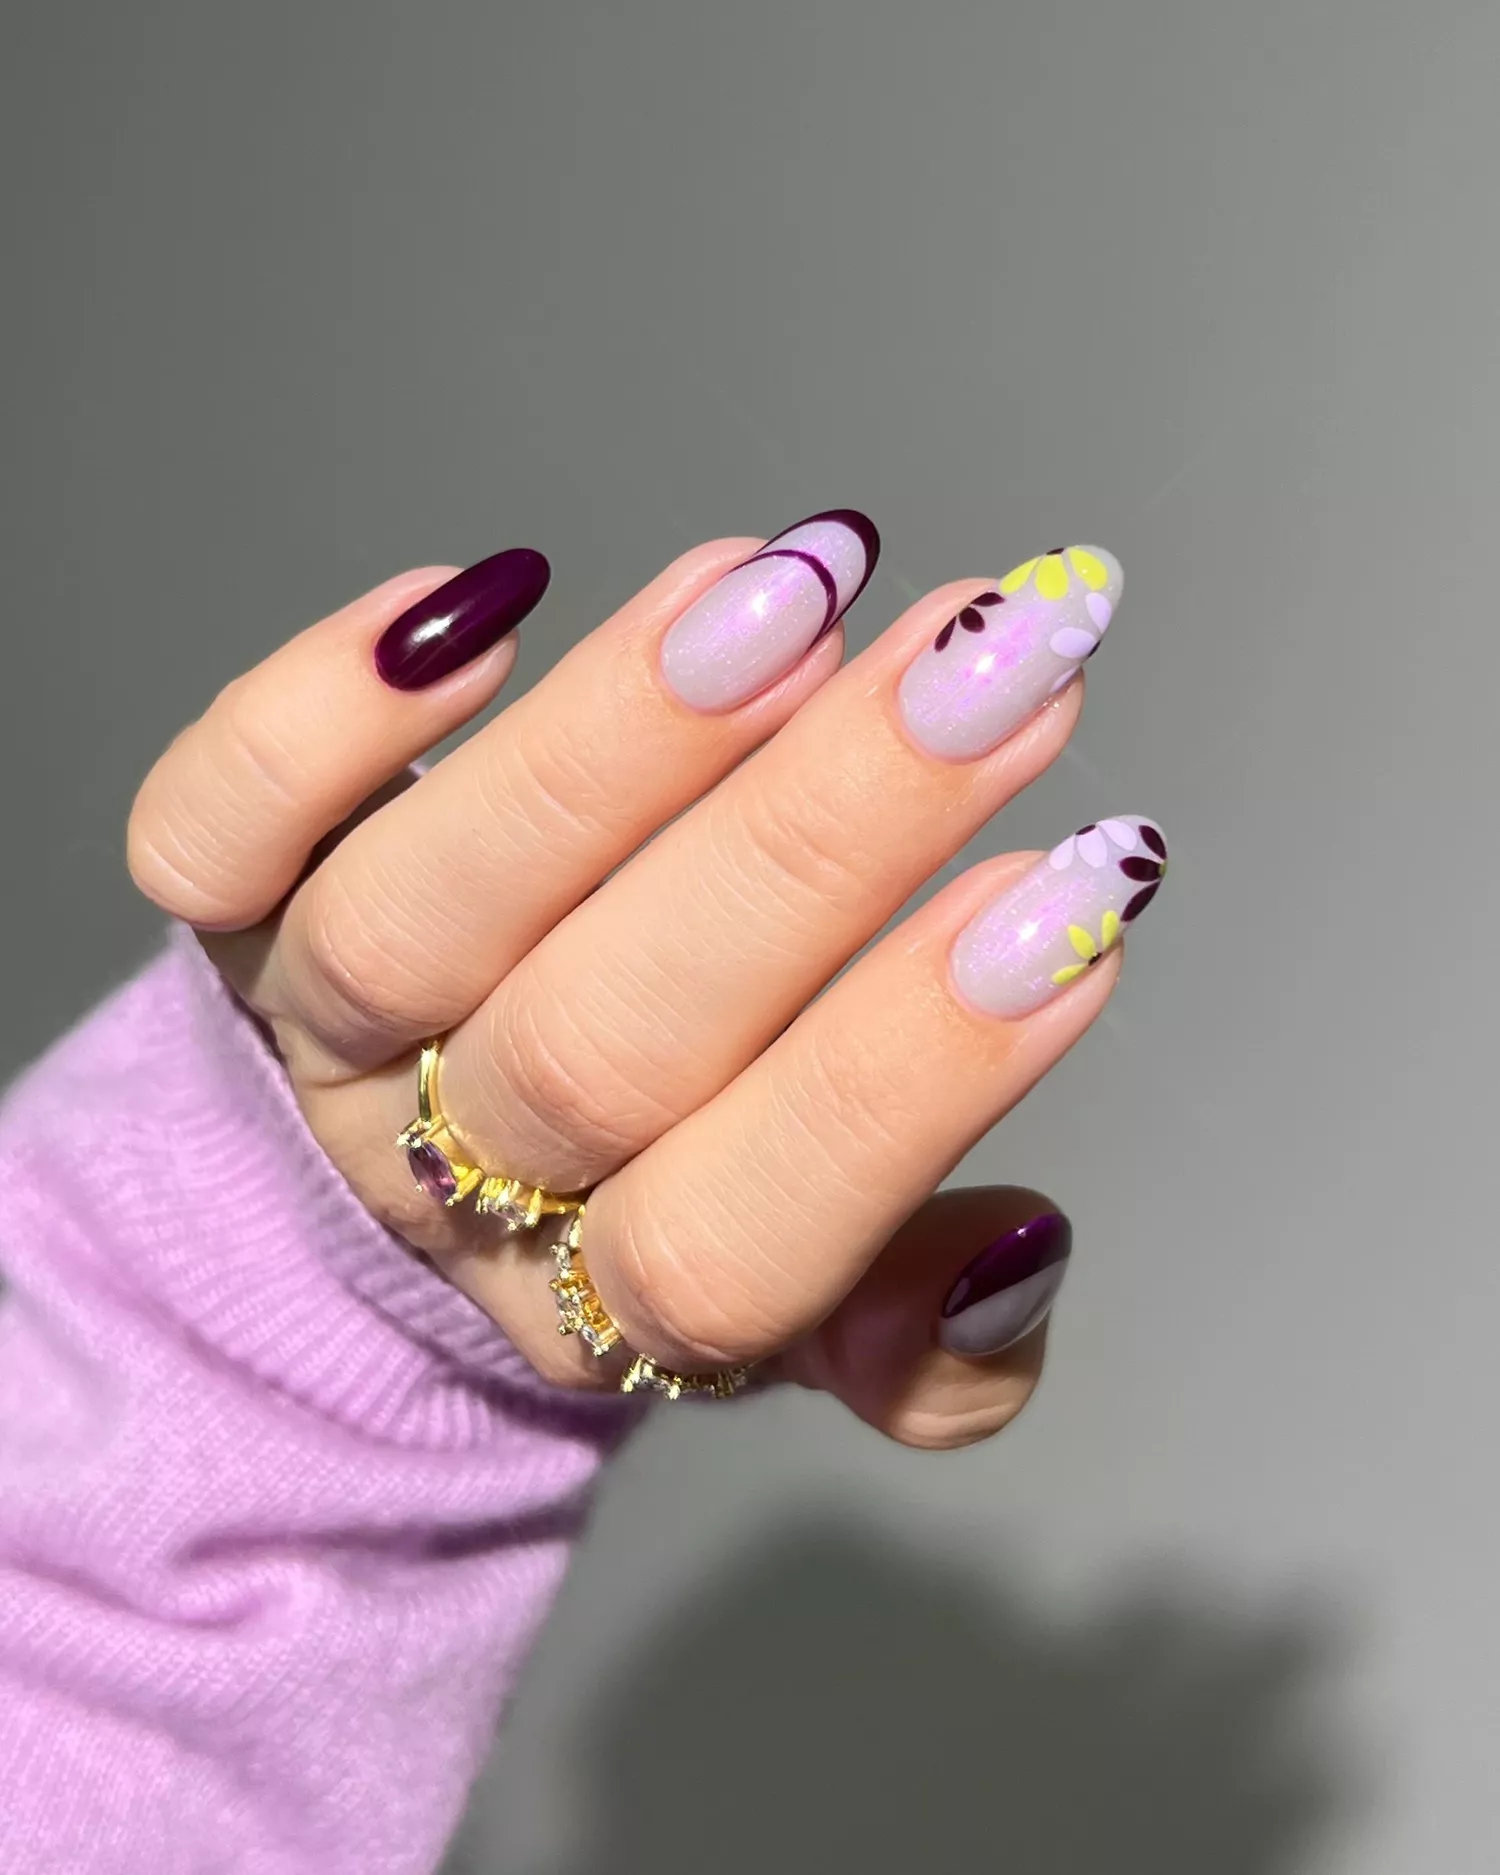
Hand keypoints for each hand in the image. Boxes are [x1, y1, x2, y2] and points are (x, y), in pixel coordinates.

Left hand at [128, 518, 1163, 1445]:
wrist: (378, 1198)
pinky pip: (211, 830)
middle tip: (995, 659)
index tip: (1084, 895)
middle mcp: (442, 1181)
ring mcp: (321, 1037)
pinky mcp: (226, 912)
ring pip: (416, 919)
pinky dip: (321, 716)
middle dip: (817, 843)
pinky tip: (490, 595)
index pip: (734, 1240)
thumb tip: (1014, 1256)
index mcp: (602, 1308)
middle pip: (596, 1048)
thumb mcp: (799, 1329)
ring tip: (796, 589)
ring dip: (616, 744)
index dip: (903, 1078)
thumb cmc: (647, 1205)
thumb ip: (914, 1341)